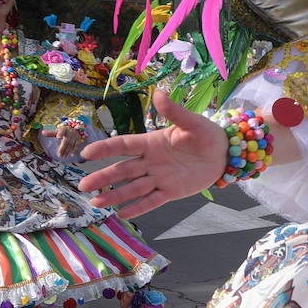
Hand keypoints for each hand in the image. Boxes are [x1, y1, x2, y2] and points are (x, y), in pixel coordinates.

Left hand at [41, 123, 81, 159]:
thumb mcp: (57, 130)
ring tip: (63, 156)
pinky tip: (72, 155)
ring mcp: (75, 136)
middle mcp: (70, 132)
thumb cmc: (64, 130)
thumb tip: (42, 132)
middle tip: (59, 154)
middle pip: (66, 141)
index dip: (60, 133)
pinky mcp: (78, 139)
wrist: (74, 127)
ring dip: (67, 151)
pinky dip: (75, 150)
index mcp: (64, 129)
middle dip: (63, 148)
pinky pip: (77, 145)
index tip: (58, 137)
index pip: (62, 130)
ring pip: (71, 144)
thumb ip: (50, 133)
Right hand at [77, 90, 226, 218]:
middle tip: (83, 185)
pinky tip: (121, 214)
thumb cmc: (206, 134)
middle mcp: (151, 161)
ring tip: (95, 202)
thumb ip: (174, 111)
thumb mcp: (192, 122)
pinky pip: (152, 201)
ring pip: (133, 188)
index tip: (86, 153)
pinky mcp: (171, 191)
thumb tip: (158, 92)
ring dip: (115, 195)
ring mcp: (159, 177)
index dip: (105, 148)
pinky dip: (138, 207)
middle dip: (103, 177)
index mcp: (152, 142)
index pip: (124, 145)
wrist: (224, 154)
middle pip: (123, 170)